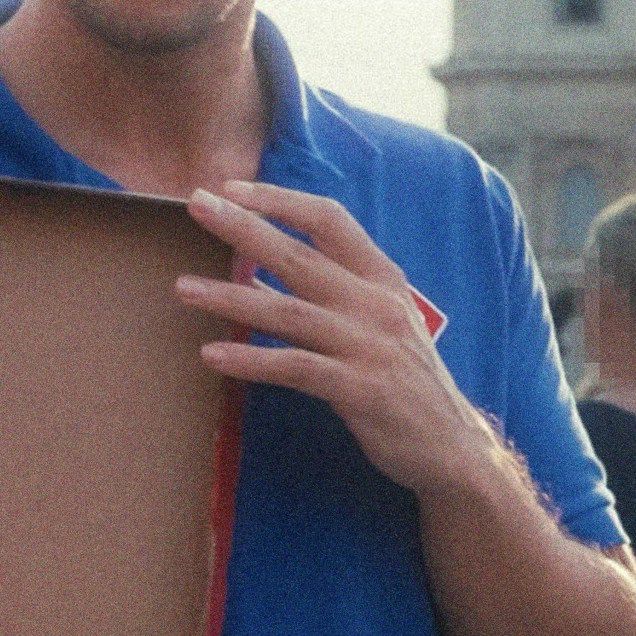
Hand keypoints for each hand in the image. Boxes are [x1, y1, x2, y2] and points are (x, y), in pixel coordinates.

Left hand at [174, 182, 500, 501]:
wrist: (452, 447)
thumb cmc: (404, 383)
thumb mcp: (378, 325)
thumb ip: (329, 294)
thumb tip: (257, 270)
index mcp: (383, 279)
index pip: (329, 220)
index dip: (280, 200)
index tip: (232, 189)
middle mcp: (377, 304)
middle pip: (299, 255)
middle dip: (243, 227)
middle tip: (196, 206)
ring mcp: (370, 346)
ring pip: (289, 311)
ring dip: (230, 298)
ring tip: (184, 288)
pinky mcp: (361, 389)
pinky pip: (296, 368)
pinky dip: (251, 360)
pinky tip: (213, 355)